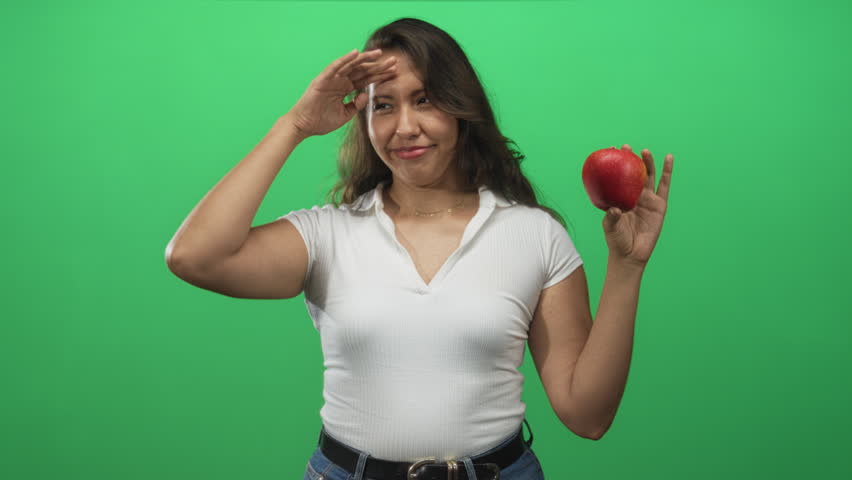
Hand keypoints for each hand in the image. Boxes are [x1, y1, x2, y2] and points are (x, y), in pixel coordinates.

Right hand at [287, 49, 397, 137]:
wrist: (304, 126)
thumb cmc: (321, 121)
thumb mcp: (345, 115)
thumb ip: (356, 105)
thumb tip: (366, 96)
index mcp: (346, 89)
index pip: (366, 79)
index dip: (380, 75)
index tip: (395, 72)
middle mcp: (340, 81)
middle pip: (362, 70)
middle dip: (378, 66)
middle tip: (394, 61)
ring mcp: (332, 79)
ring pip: (351, 65)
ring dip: (365, 58)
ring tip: (378, 53)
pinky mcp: (323, 79)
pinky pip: (335, 67)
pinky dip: (345, 59)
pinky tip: (355, 53)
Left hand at [602, 144, 673, 267]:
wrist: (630, 254)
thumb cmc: (617, 240)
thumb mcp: (610, 227)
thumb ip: (612, 217)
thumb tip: (615, 208)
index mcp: (620, 198)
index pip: (617, 178)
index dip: (616, 165)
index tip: (611, 151)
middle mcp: (634, 197)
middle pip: (633, 174)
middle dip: (630, 160)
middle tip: (625, 148)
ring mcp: (647, 200)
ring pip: (648, 177)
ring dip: (647, 163)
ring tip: (645, 151)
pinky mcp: (660, 205)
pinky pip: (665, 186)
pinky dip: (667, 172)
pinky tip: (669, 158)